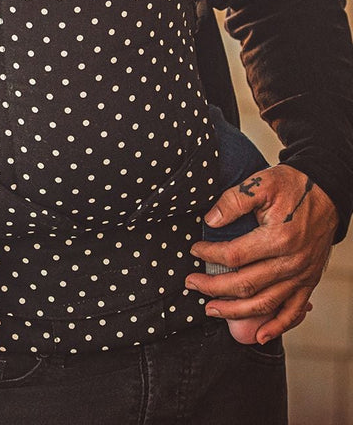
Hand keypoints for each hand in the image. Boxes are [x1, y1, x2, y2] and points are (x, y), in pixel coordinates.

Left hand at [186, 163, 336, 343]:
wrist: (327, 193)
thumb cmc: (293, 187)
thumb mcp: (261, 184)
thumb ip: (233, 201)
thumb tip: (210, 220)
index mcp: (278, 238)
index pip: (234, 255)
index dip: (210, 255)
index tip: (194, 250)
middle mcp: (291, 262)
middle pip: (246, 285)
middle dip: (213, 288)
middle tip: (191, 284)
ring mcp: (301, 276)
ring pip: (265, 304)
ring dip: (236, 312)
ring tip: (211, 310)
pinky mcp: (309, 282)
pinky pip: (294, 312)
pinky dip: (277, 327)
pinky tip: (259, 335)